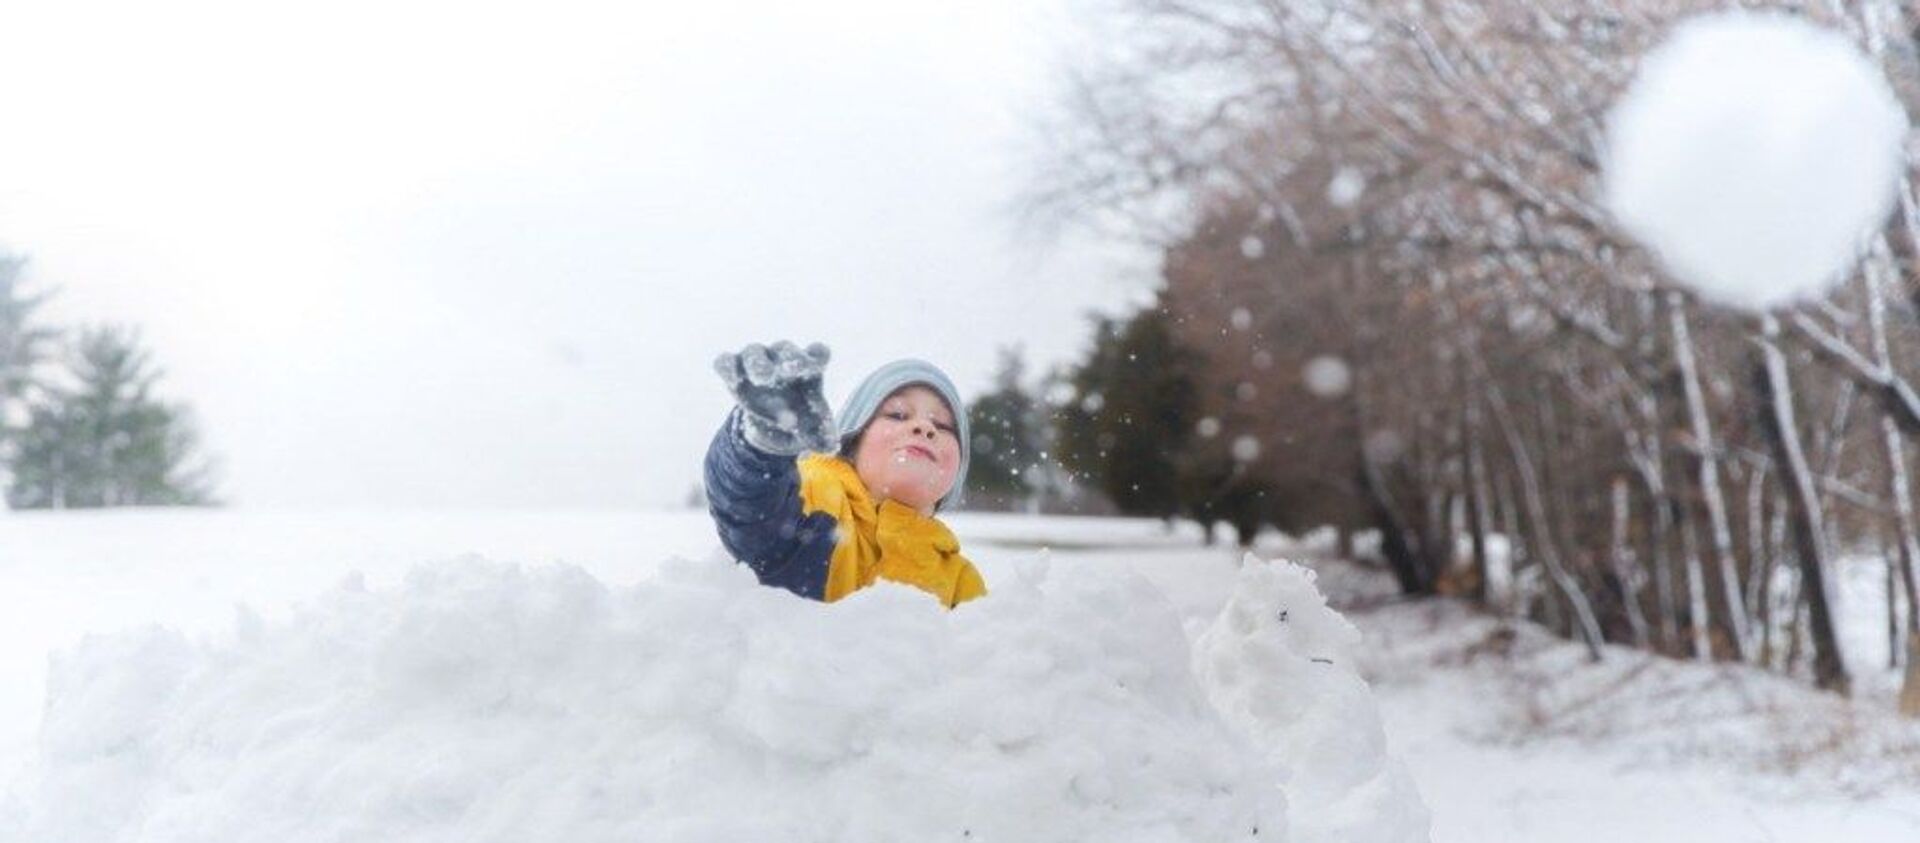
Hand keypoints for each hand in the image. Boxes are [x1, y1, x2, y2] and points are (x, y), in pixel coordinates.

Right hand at [714, 341, 836, 455]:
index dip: (817, 356)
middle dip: (787, 358)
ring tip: (761, 379)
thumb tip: (830, 448)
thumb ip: (821, 437)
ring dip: (759, 363)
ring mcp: (758, 361)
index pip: (817, 352)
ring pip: (754, 352)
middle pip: (786, 349)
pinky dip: (727, 368)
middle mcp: (783, 358)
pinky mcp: (734, 369)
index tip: (816, 366)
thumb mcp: (813, 430)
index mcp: (809, 367)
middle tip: (787, 371)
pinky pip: (725, 362)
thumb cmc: (801, 417)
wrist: (775, 423)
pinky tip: (733, 382)